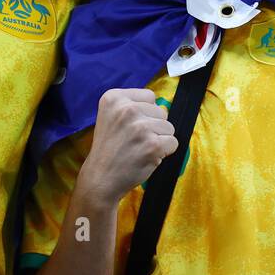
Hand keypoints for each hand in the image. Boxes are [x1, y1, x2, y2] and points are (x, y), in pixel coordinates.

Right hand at [78, 89, 178, 208]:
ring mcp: (140, 127)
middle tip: (133, 141)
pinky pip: (173, 142)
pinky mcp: (152, 145)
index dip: (145, 113)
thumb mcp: (111, 116)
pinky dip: (164, 152)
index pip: (149, 96)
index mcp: (114, 98)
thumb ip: (133, 105)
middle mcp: (127, 109)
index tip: (129, 127)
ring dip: (159, 140)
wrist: (100, 178)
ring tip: (139, 149)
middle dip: (153, 127)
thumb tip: (164, 106)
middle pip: (161, 111)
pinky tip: (146, 157)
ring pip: (169, 127)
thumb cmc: (109, 149)